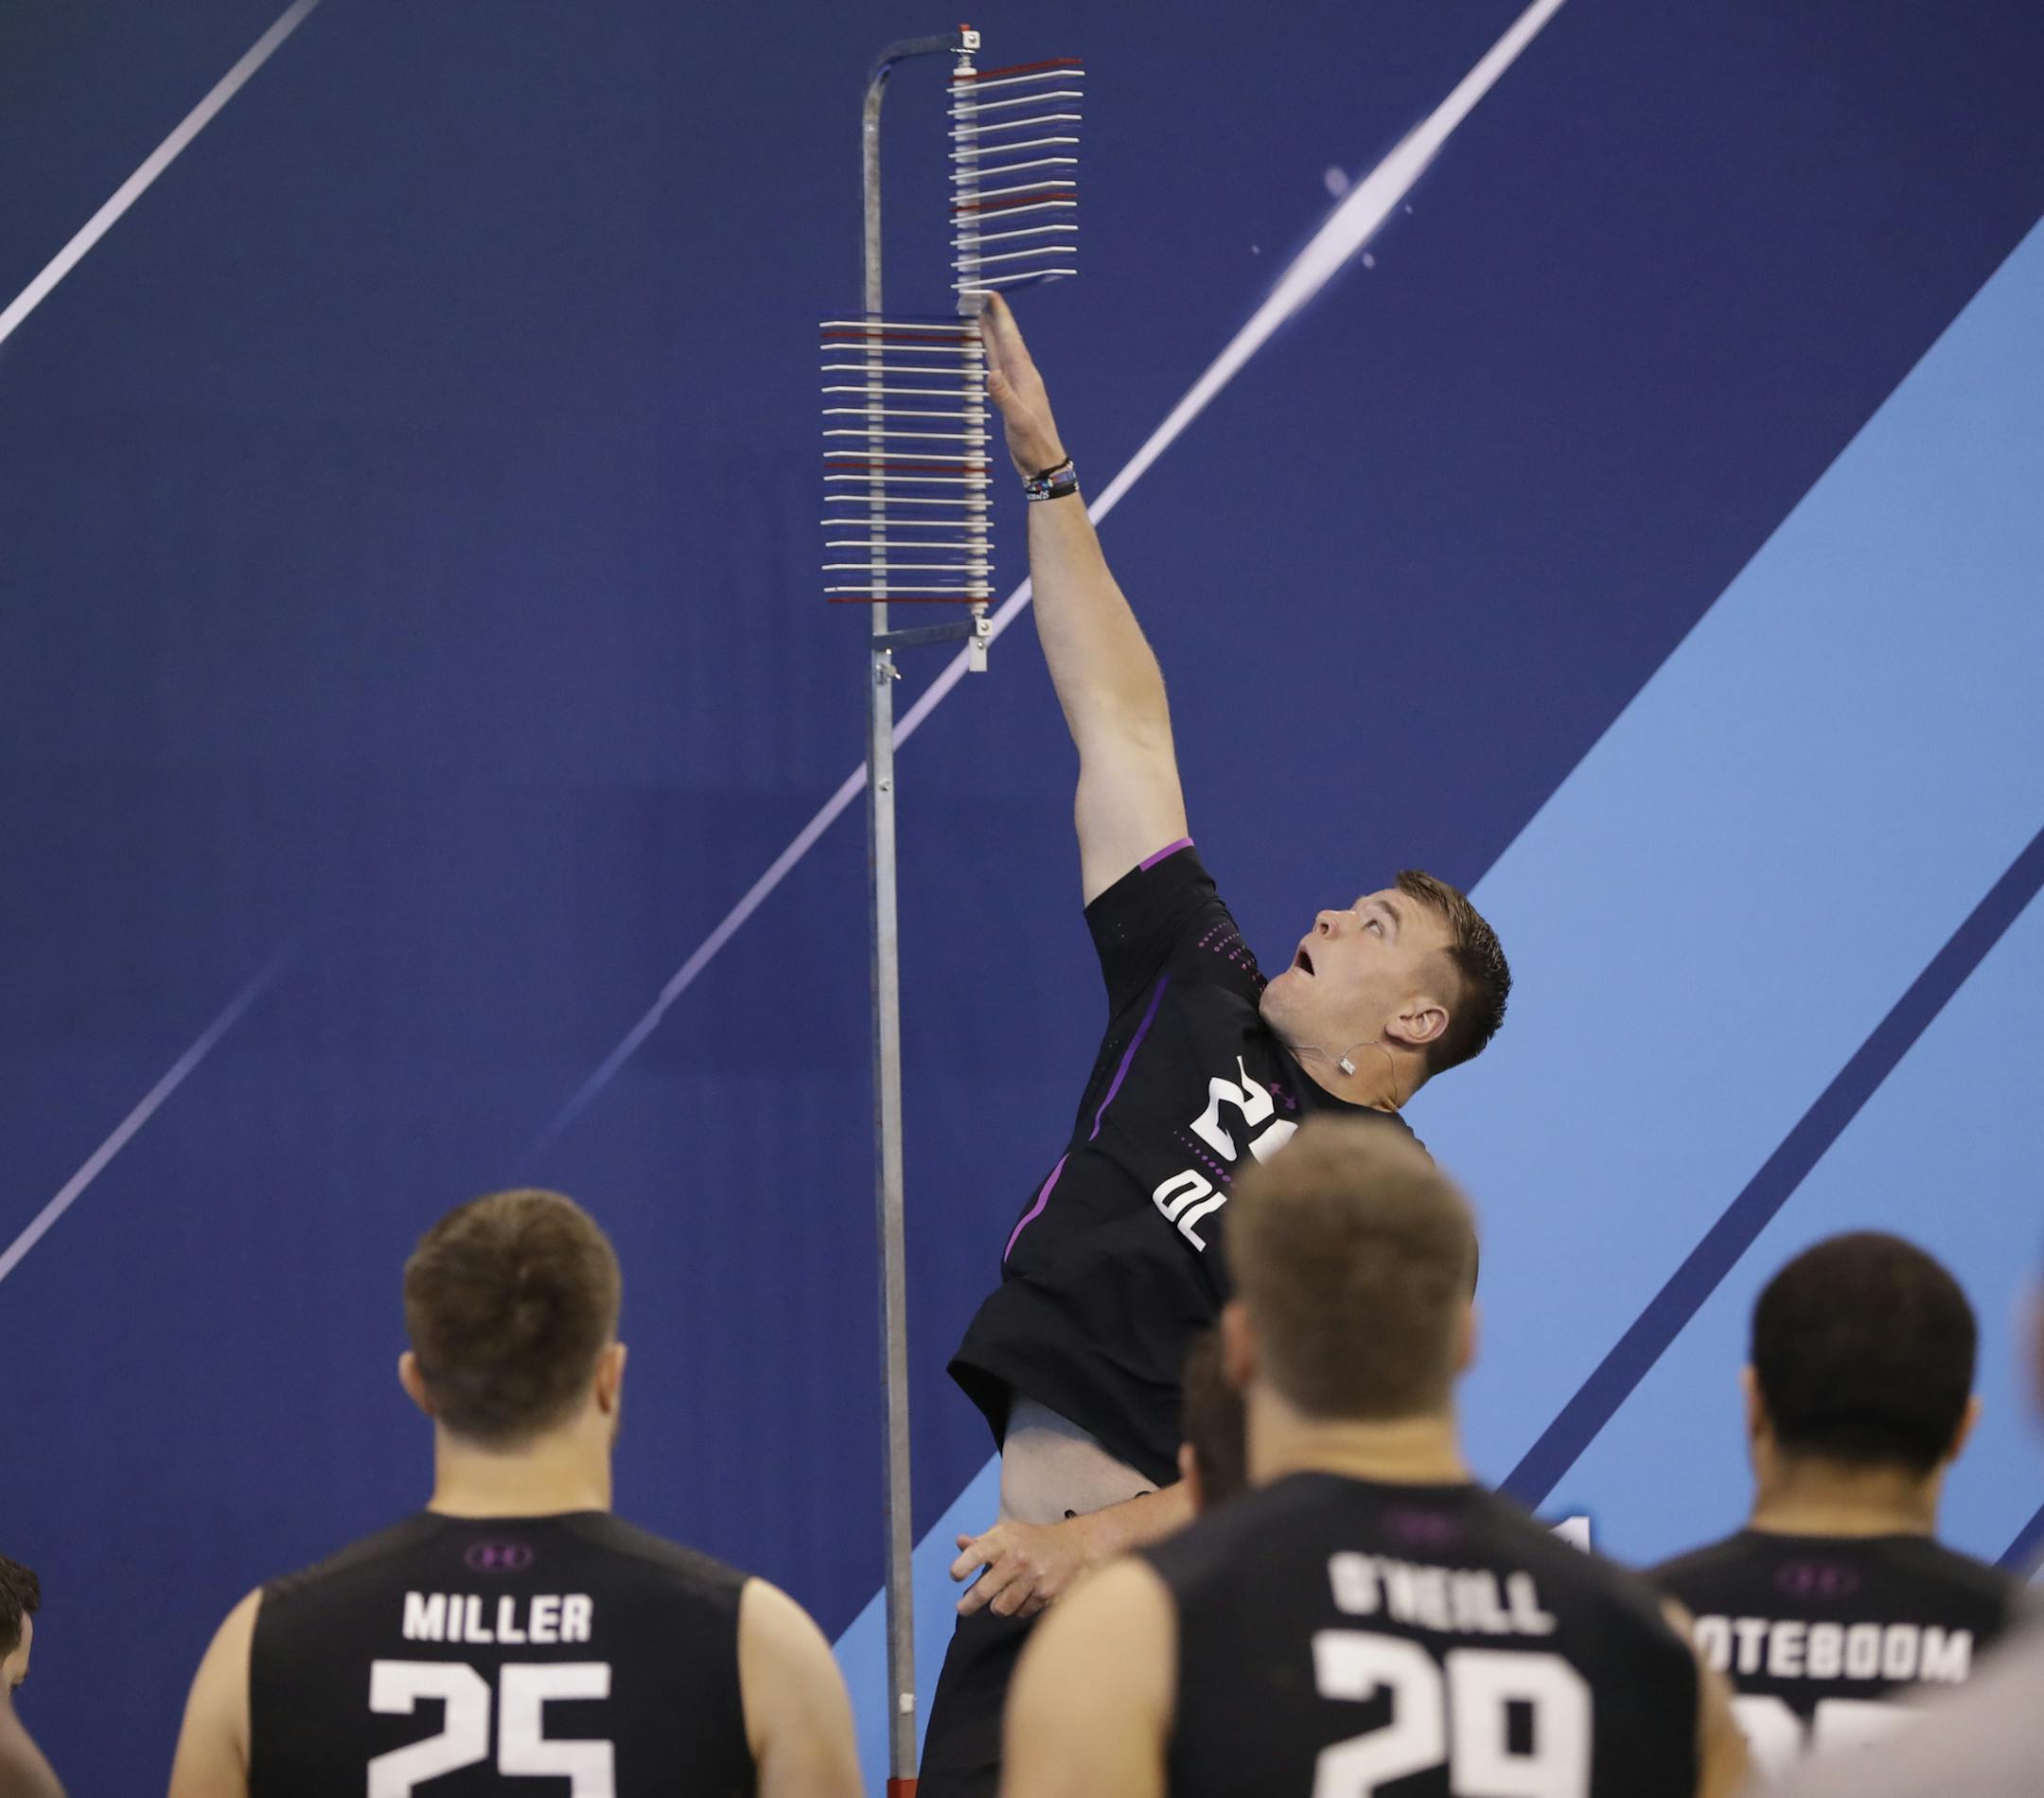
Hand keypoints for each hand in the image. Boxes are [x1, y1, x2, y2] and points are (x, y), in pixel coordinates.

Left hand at [950, 1516, 1094, 1618]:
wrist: (1075, 1546)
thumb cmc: (1034, 1540)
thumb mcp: (1008, 1532)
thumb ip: (983, 1540)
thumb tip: (960, 1542)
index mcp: (1005, 1540)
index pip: (975, 1554)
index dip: (960, 1567)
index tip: (956, 1576)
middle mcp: (1018, 1559)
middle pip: (983, 1591)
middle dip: (968, 1604)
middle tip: (962, 1607)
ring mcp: (1032, 1579)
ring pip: (1001, 1608)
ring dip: (998, 1606)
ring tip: (1001, 1599)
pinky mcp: (1046, 1595)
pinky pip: (1021, 1612)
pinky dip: (1019, 1608)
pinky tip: (1024, 1596)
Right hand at [978, 291, 1068, 479]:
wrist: (1044, 464)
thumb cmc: (1034, 445)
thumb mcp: (1019, 422)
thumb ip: (1005, 398)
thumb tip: (991, 374)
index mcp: (1026, 378)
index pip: (1012, 340)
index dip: (1002, 318)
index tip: (992, 296)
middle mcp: (1023, 377)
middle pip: (1008, 340)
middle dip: (996, 318)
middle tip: (984, 297)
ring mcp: (1018, 386)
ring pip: (1003, 352)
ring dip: (993, 334)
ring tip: (982, 316)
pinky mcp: (1013, 397)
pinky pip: (1000, 367)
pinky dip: (992, 355)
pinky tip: (988, 351)